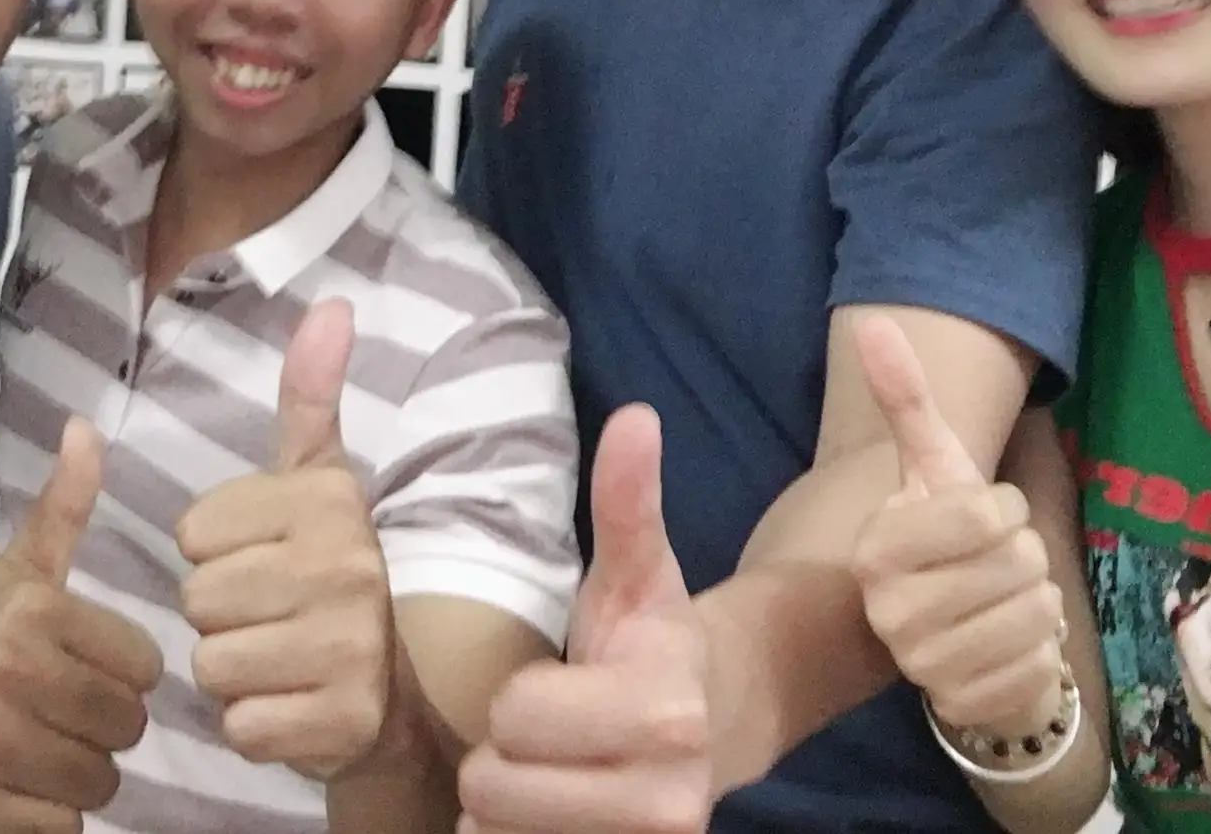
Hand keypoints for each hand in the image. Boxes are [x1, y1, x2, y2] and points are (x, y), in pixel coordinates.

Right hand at [0, 417, 162, 832]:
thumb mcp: (11, 575)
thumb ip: (62, 507)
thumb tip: (87, 426)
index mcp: (27, 611)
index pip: (144, 666)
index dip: (120, 677)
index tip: (78, 674)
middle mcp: (3, 673)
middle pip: (125, 727)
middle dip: (100, 732)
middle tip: (55, 721)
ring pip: (99, 783)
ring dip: (77, 780)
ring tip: (35, 756)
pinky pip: (61, 829)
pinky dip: (47, 820)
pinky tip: (14, 794)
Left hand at [177, 299, 398, 781]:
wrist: (389, 692)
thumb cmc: (329, 574)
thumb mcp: (319, 480)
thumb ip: (310, 396)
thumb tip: (331, 304)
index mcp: (330, 503)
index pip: (193, 533)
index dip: (213, 553)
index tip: (262, 559)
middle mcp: (347, 568)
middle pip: (197, 599)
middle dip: (218, 615)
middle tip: (267, 616)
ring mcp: (348, 648)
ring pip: (210, 664)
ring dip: (231, 672)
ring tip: (276, 660)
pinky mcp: (340, 721)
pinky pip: (238, 724)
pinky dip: (252, 726)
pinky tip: (289, 705)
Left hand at [458, 404, 711, 833]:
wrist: (713, 728)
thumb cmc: (650, 640)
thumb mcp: (636, 569)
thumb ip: (627, 498)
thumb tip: (635, 416)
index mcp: (664, 710)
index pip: (517, 716)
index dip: (516, 698)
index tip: (551, 680)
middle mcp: (668, 798)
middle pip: (497, 787)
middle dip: (500, 756)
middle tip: (539, 733)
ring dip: (502, 808)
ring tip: (543, 773)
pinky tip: (547, 816)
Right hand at [849, 313, 1065, 733]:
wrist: (952, 636)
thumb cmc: (948, 540)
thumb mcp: (932, 468)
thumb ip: (904, 399)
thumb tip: (874, 321)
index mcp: (878, 548)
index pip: (986, 512)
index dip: (1002, 507)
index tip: (981, 517)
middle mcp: (890, 611)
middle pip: (1020, 562)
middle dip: (1025, 556)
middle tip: (996, 566)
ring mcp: (925, 666)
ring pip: (1038, 614)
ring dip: (1037, 605)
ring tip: (1004, 604)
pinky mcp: (965, 706)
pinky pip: (1042, 666)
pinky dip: (1042, 653)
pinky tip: (1011, 646)